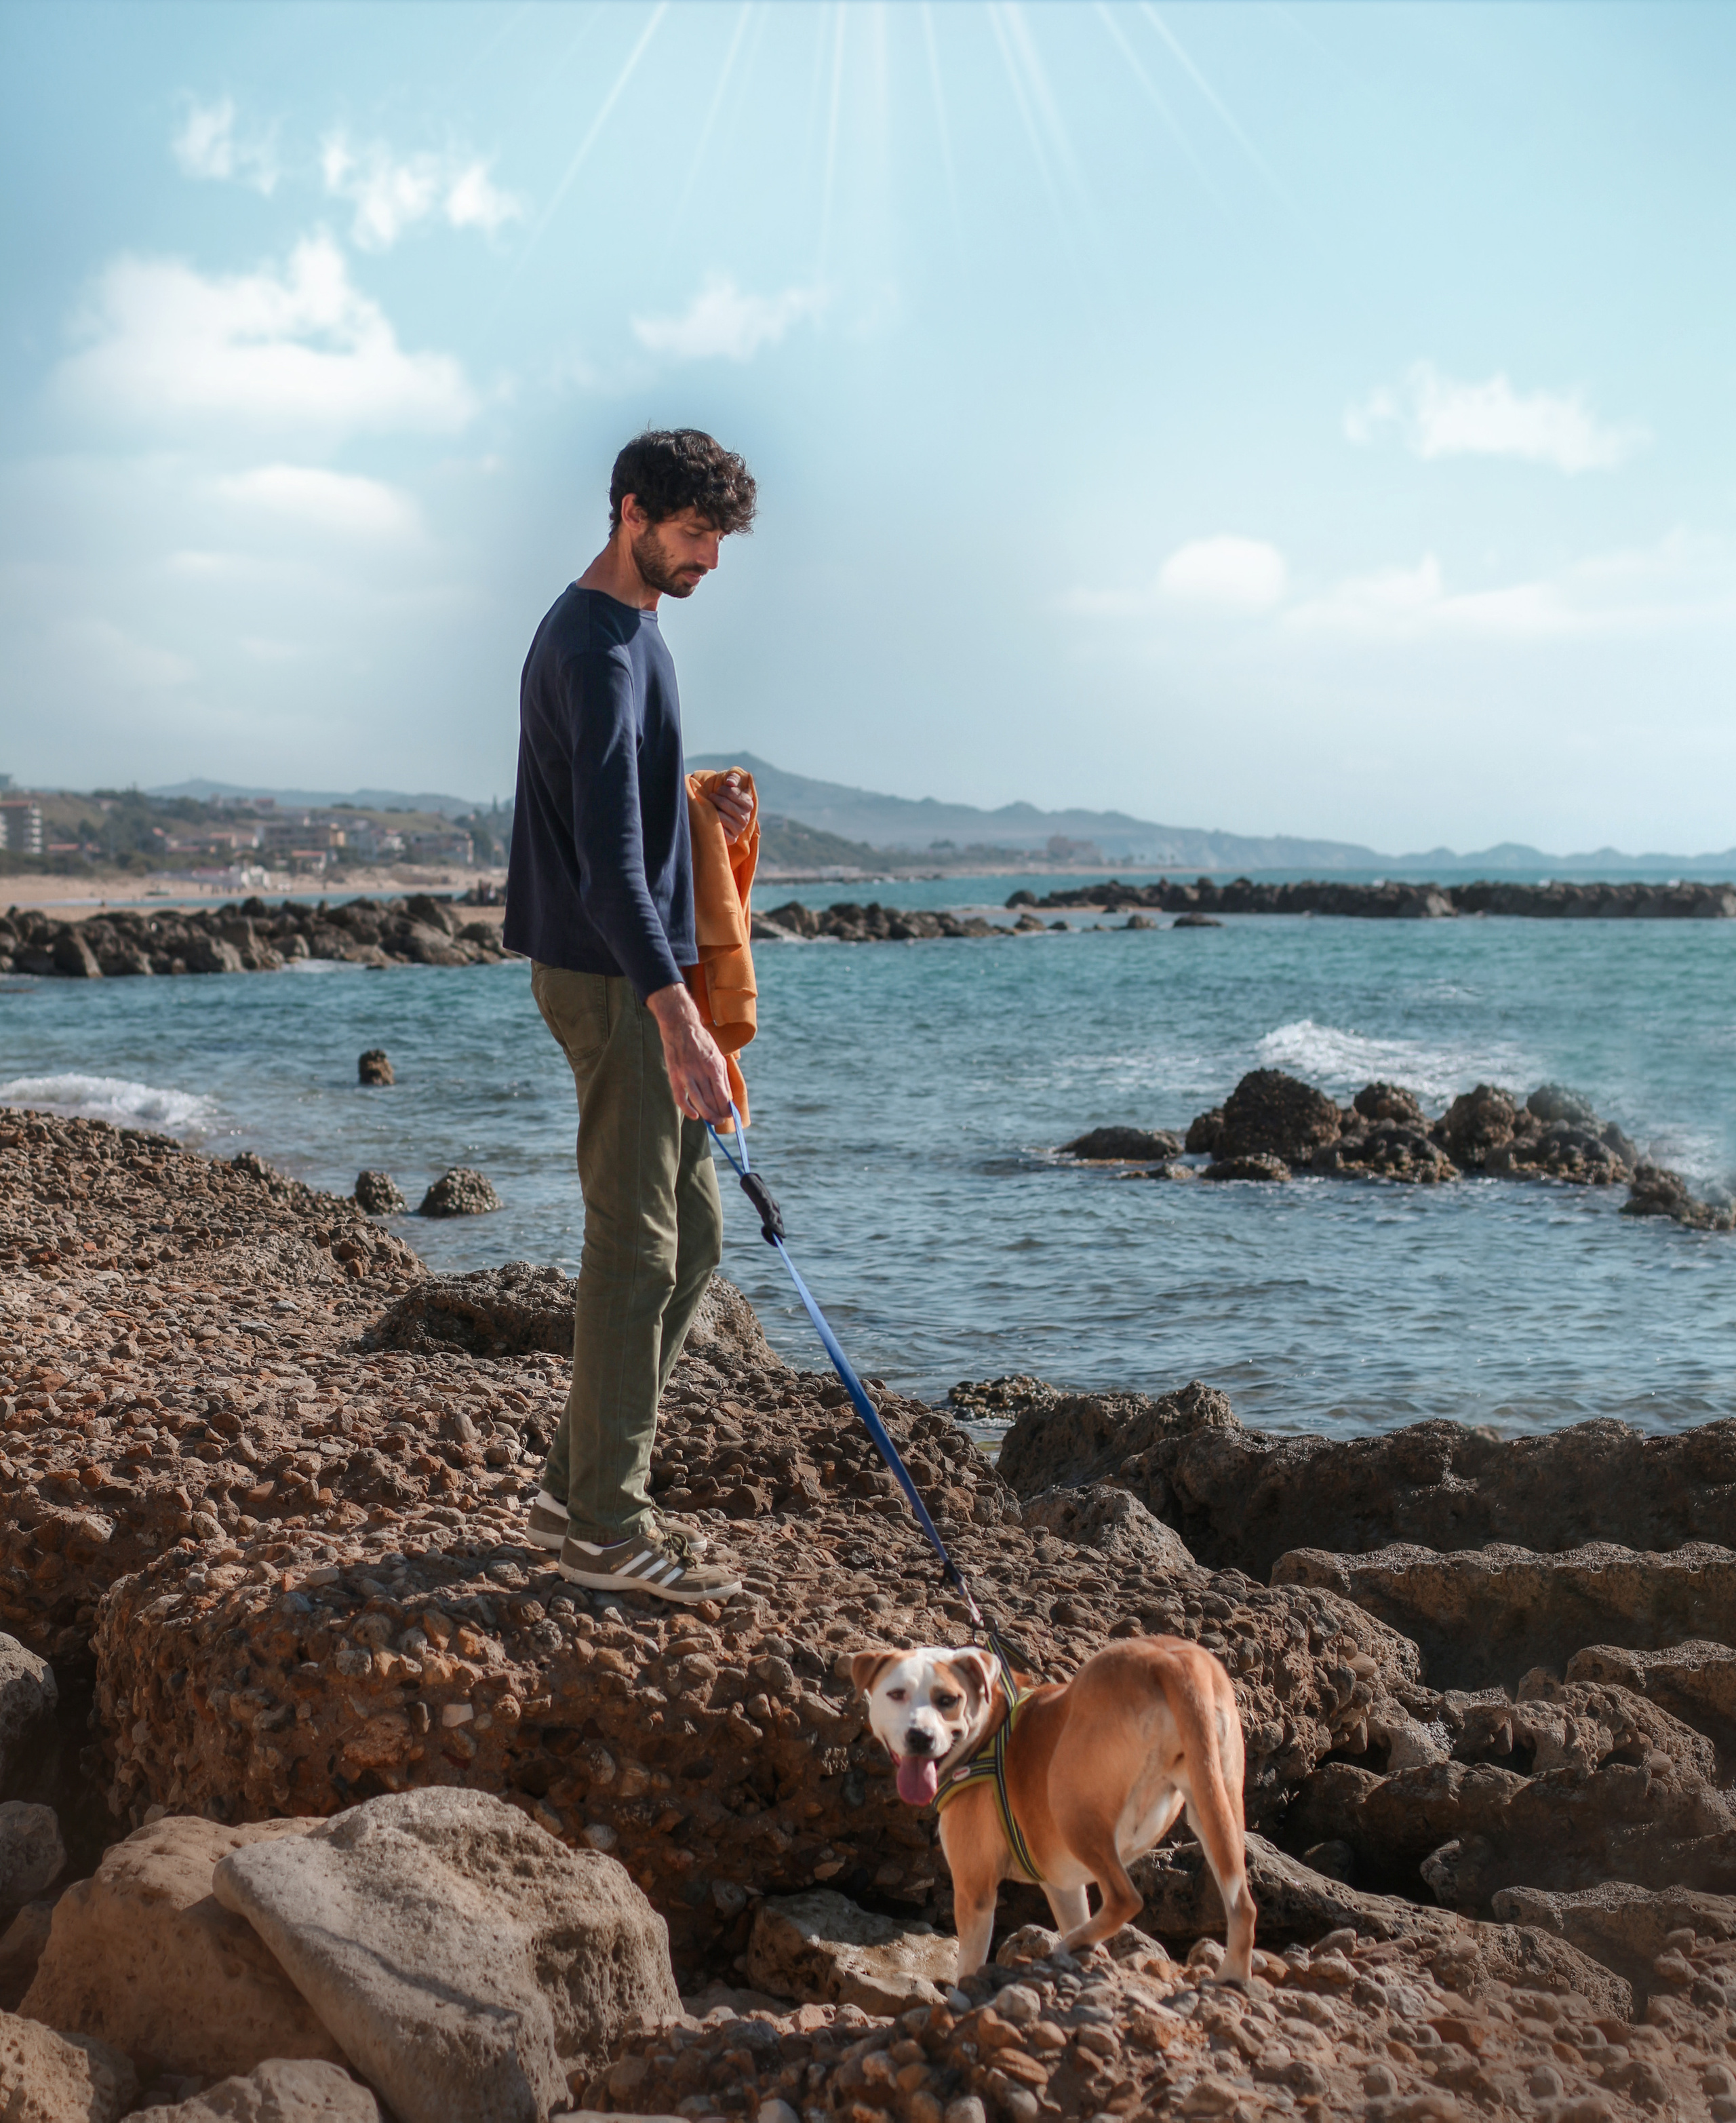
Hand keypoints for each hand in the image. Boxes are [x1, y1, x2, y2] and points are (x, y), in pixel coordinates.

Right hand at [646, 983, 733, 1123]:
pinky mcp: (674, 1075)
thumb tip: (727, 1097)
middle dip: (718, 1114)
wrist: (680, 1025)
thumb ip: (722, 1076)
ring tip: (712, 1122)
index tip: (730, 1115)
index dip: (727, 1108)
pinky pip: (680, 1098)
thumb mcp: (718, 1055)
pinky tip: (694, 1116)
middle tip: (721, 1121)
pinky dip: (687, 1110)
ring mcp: (686, 1074)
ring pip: (698, 1102)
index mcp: (715, 1066)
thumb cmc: (702, 1041)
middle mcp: (701, 1071)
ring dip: (707, 1115)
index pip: (723, 1095)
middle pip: (711, 1101)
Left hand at [705, 771, 754, 844]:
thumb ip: (733, 777)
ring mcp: (739, 829)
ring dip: (713, 811)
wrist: (719, 814)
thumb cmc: (725, 797)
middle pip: (725, 804)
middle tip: (712, 798)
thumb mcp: (731, 785)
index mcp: (748, 803)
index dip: (722, 790)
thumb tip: (729, 782)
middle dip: (716, 799)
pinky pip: (720, 831)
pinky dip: (713, 825)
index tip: (718, 790)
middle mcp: (746, 817)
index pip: (733, 793)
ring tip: (712, 808)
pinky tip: (712, 821)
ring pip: (721, 817)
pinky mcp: (732, 839)